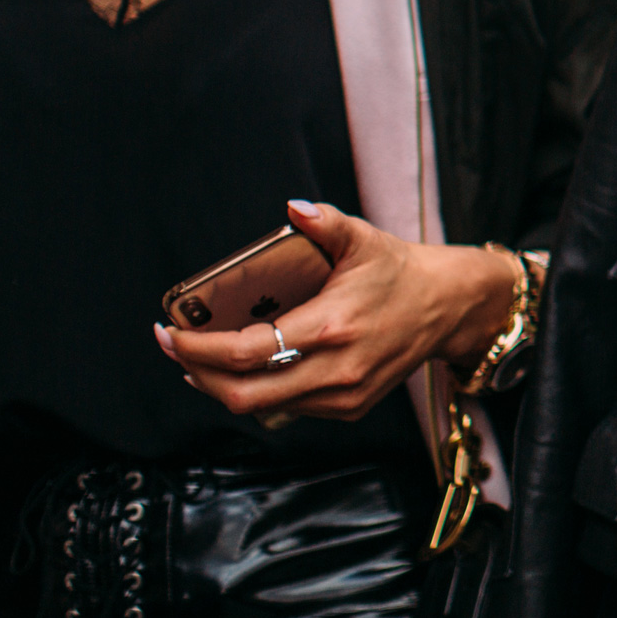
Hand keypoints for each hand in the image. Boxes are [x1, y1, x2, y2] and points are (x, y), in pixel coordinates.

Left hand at [155, 199, 514, 421]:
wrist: (447, 306)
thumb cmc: (400, 272)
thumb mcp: (363, 239)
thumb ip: (325, 222)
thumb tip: (292, 208)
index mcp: (332, 325)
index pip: (245, 352)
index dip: (196, 349)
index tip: (169, 333)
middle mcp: (337, 368)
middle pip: (241, 394)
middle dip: (197, 374)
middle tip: (176, 349)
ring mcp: (344, 394)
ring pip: (261, 407)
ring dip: (224, 386)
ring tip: (205, 359)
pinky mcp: (349, 407)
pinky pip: (288, 410)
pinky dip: (259, 392)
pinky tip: (250, 370)